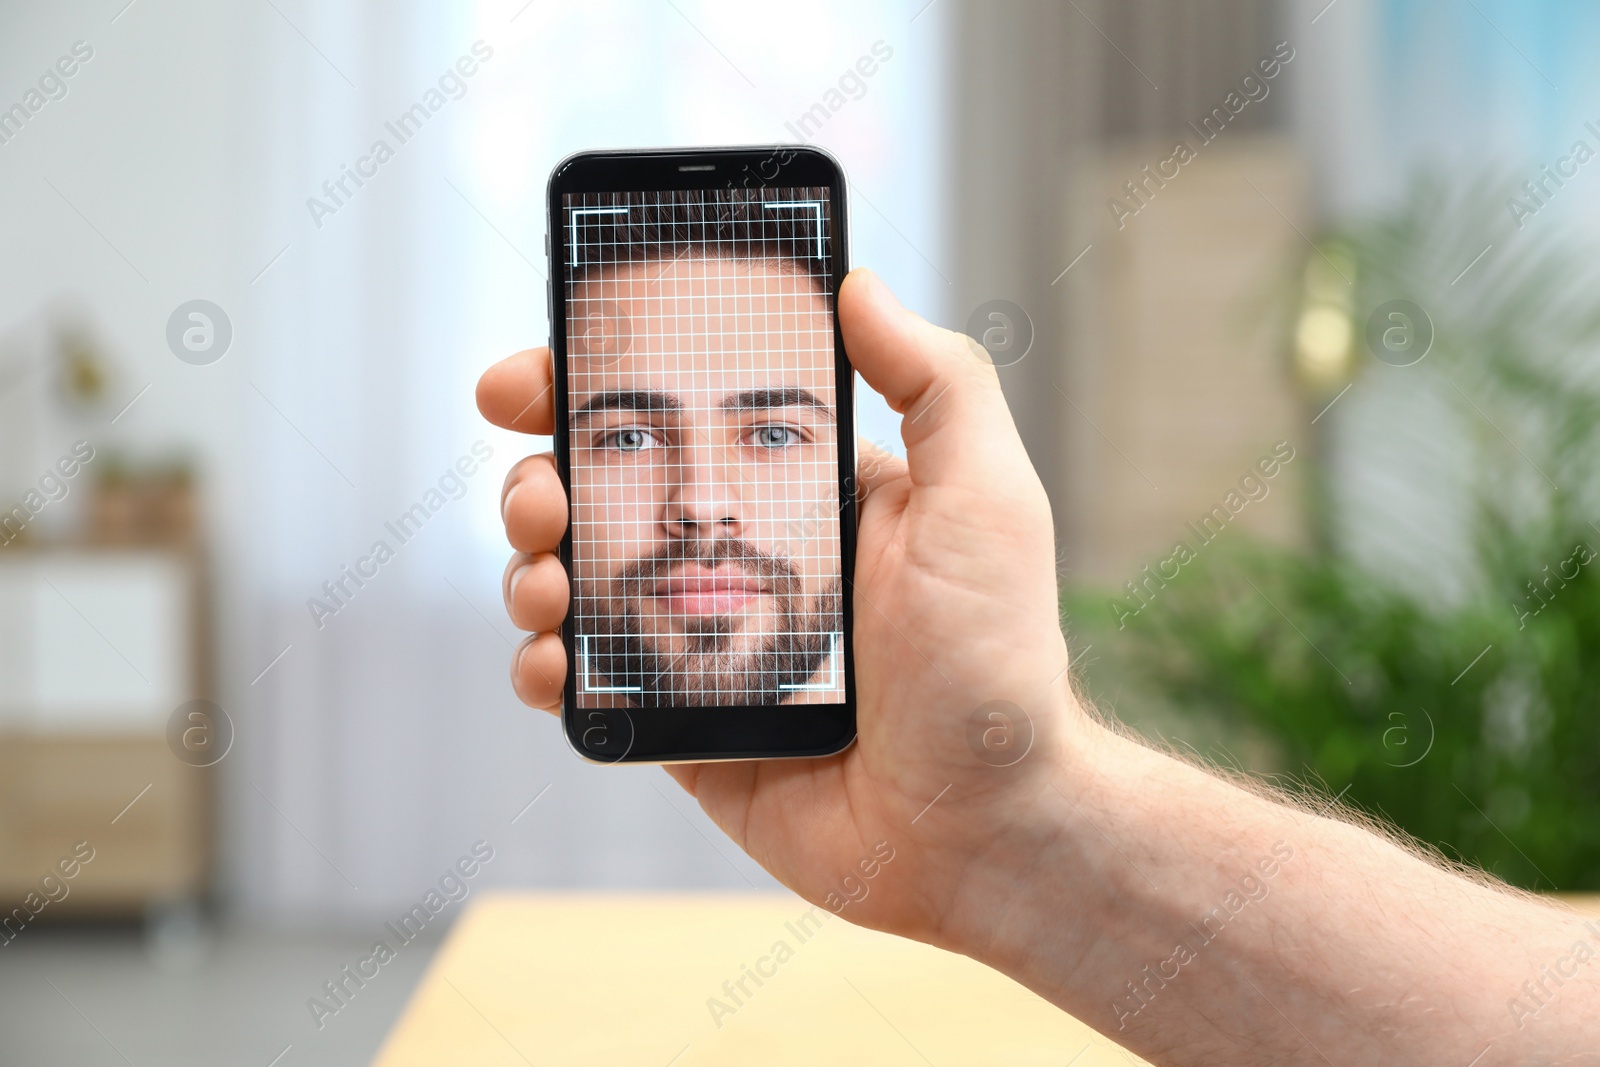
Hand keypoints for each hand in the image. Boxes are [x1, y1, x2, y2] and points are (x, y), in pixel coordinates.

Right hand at [476, 268, 1088, 947]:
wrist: (982, 829)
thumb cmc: (995, 664)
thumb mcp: (984, 498)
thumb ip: (935, 382)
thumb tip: (858, 282)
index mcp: (801, 497)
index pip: (680, 420)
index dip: (593, 387)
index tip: (533, 376)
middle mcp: (741, 561)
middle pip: (603, 496)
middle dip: (541, 479)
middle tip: (539, 496)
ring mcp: (702, 643)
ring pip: (575, 584)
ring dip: (528, 567)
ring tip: (543, 584)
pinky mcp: (682, 726)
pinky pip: (587, 687)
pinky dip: (543, 668)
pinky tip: (548, 664)